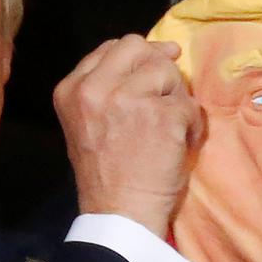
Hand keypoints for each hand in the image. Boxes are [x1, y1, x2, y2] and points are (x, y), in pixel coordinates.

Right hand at [54, 35, 202, 237]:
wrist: (119, 214)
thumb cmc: (106, 174)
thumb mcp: (87, 122)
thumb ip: (109, 87)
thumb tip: (160, 53)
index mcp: (71, 89)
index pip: (111, 48)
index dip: (136, 60)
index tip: (146, 82)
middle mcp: (94, 88)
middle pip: (137, 46)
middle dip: (156, 68)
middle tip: (162, 98)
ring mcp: (127, 98)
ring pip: (167, 71)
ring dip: (175, 98)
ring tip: (169, 128)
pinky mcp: (161, 114)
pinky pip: (188, 103)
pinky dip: (191, 125)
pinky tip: (178, 145)